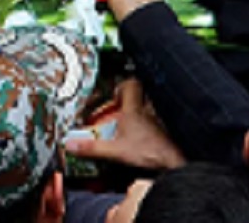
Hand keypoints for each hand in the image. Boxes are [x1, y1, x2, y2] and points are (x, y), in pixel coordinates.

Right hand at [65, 79, 185, 170]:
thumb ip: (92, 148)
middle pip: (143, 93)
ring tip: (137, 120)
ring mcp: (163, 120)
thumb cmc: (151, 153)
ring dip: (145, 110)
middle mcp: (150, 111)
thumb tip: (71, 144)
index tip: (115, 93)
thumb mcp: (115, 151)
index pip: (131, 85)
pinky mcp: (171, 130)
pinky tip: (151, 134)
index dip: (123, 86)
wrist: (176, 163)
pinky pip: (164, 119)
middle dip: (133, 98)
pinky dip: (157, 123)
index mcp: (134, 110)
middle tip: (124, 106)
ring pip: (154, 106)